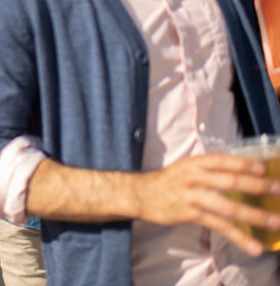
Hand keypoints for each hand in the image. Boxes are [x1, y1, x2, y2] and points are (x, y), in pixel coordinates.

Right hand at [135, 153, 279, 254]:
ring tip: (275, 221)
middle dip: (256, 186)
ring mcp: (193, 197)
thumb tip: (240, 173)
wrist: (140, 194)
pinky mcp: (191, 215)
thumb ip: (209, 169)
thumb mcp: (186, 168)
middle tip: (278, 191)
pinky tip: (253, 245)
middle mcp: (194, 178)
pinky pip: (219, 226)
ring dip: (254, 214)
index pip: (222, 160)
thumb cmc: (168, 181)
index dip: (243, 163)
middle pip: (229, 181)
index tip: (263, 168)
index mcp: (194, 164)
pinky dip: (238, 236)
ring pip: (228, 206)